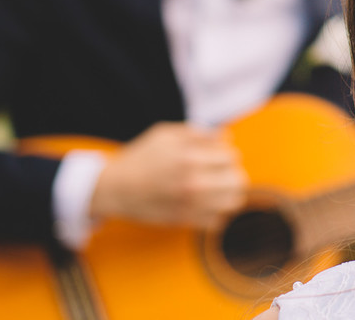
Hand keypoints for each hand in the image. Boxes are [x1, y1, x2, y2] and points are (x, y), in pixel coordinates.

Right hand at [89, 122, 247, 228]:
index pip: (232, 157)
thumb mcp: (166, 134)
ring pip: (232, 202)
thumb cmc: (141, 157)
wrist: (116, 188)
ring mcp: (190, 205)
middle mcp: (193, 183)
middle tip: (220, 172)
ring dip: (229, 194)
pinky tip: (205, 203)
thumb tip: (226, 137)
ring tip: (217, 188)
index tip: (216, 156)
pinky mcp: (185, 221)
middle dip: (232, 174)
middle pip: (238, 181)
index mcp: (190, 158)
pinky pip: (217, 221)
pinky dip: (216, 212)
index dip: (227, 154)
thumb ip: (199, 133)